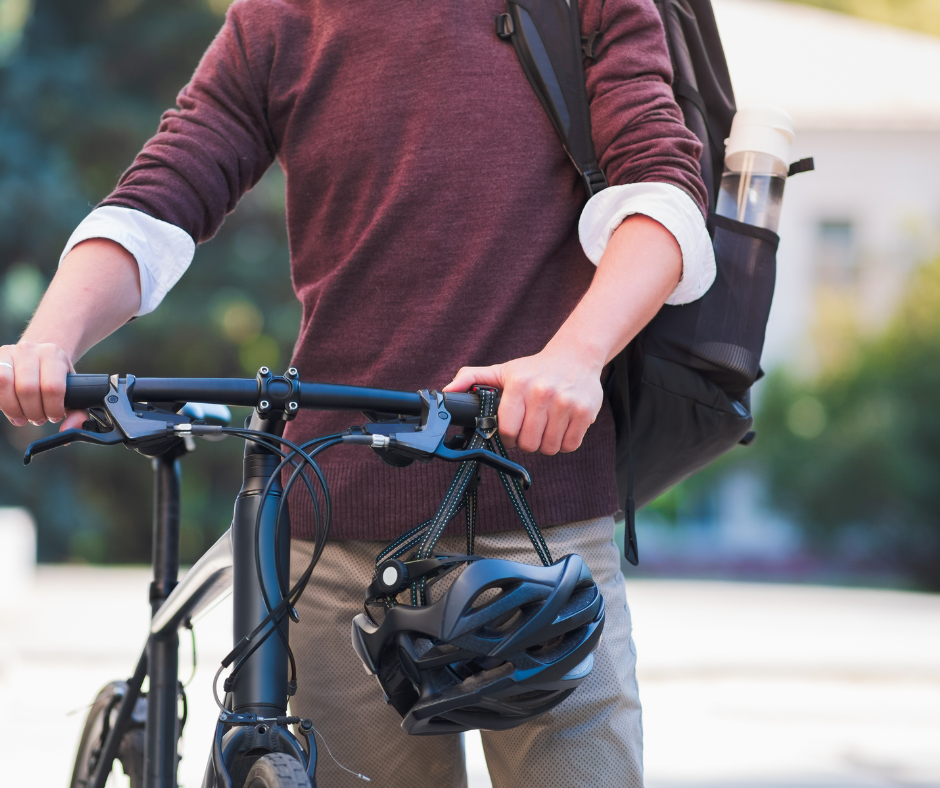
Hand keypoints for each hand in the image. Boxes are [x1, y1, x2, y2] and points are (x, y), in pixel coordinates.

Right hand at [0, 342, 85, 430]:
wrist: (37, 356)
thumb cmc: (55, 378)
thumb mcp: (72, 390)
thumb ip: (77, 413)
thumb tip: (69, 430)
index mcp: (53, 355)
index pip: (52, 387)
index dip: (52, 409)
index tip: (54, 416)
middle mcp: (30, 350)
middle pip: (27, 388)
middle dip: (33, 412)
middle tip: (38, 419)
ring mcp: (9, 353)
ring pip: (5, 383)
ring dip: (14, 408)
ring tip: (23, 417)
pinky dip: (2, 402)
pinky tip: (11, 408)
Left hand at [444, 344, 604, 455]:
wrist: (576, 356)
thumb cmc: (535, 369)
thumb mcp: (502, 370)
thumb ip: (472, 378)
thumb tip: (445, 392)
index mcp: (519, 385)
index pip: (508, 430)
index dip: (508, 437)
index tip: (512, 431)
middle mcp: (543, 393)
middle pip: (528, 443)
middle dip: (526, 442)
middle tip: (530, 429)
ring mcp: (566, 403)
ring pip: (549, 448)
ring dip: (545, 444)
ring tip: (545, 428)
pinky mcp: (586, 412)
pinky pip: (569, 445)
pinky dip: (563, 443)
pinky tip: (560, 428)